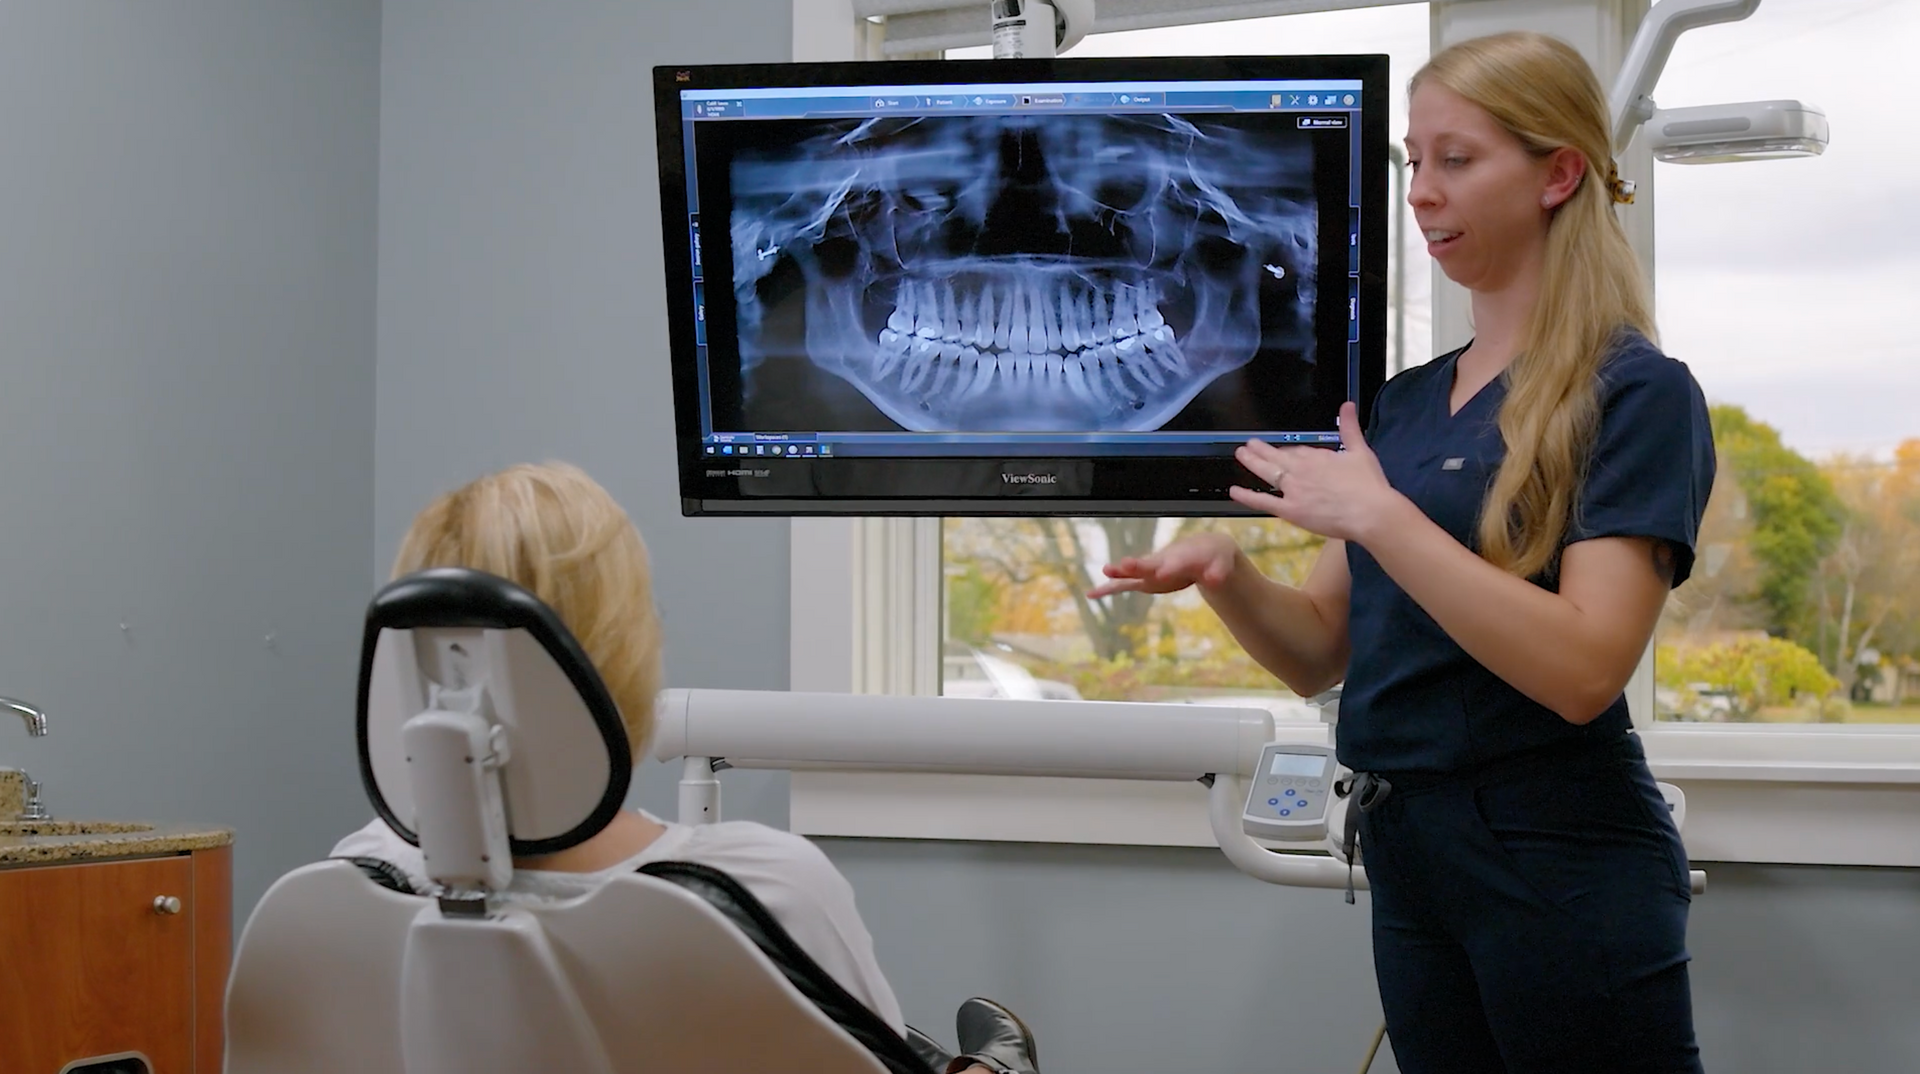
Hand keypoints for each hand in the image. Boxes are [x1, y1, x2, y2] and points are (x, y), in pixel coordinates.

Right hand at [1087, 531, 1240, 598]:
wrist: (1202, 550)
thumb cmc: (1213, 557)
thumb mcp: (1221, 564)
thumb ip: (1217, 573)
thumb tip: (1214, 581)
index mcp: (1181, 558)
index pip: (1174, 564)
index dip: (1169, 569)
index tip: (1161, 574)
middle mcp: (1162, 562)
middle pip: (1148, 564)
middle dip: (1137, 565)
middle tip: (1125, 565)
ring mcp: (1151, 571)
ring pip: (1132, 573)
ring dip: (1120, 572)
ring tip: (1106, 572)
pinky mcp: (1145, 580)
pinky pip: (1124, 585)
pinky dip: (1108, 589)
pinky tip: (1091, 594)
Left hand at [1229, 401, 1404, 543]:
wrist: (1370, 511)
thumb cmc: (1369, 484)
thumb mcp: (1360, 450)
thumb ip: (1350, 428)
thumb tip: (1347, 405)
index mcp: (1316, 456)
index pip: (1297, 450)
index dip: (1289, 452)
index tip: (1283, 451)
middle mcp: (1301, 469)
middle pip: (1276, 457)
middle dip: (1261, 450)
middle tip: (1248, 445)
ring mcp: (1293, 489)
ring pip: (1267, 473)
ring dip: (1252, 462)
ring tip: (1241, 455)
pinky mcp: (1291, 510)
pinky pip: (1264, 501)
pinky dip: (1247, 496)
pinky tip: (1234, 491)